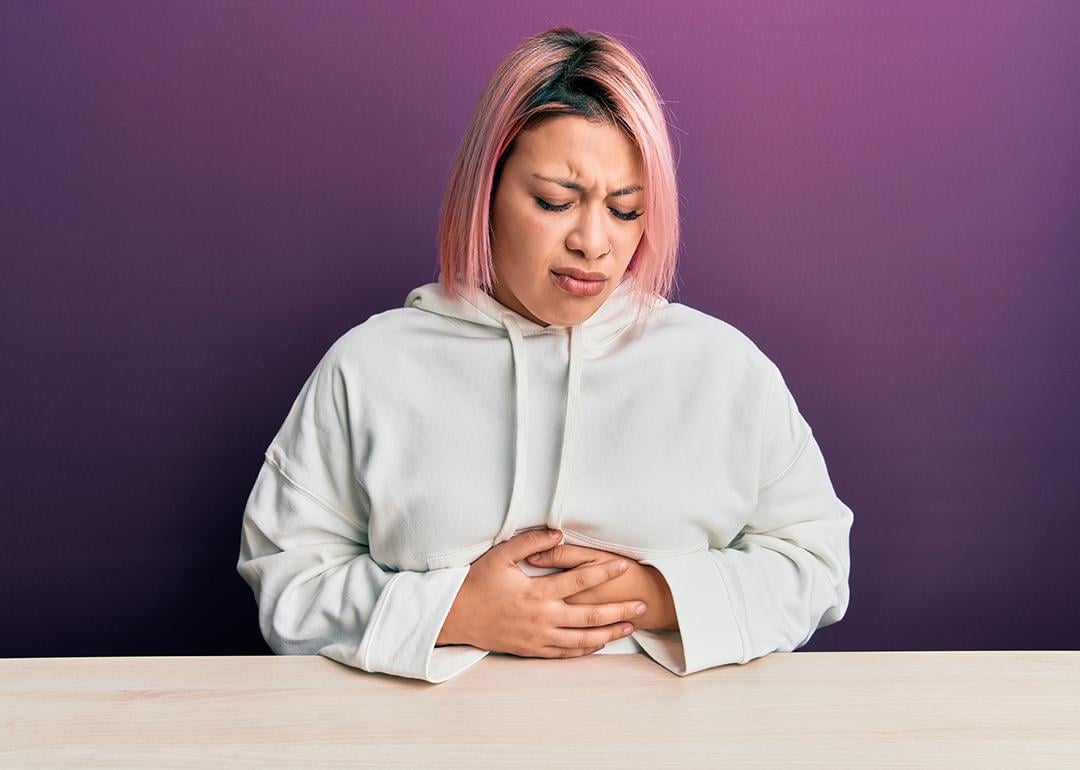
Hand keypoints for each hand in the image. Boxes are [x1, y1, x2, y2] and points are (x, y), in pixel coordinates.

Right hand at [436, 529, 649, 657]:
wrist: (456, 616)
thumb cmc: (477, 583)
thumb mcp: (500, 556)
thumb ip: (530, 542)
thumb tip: (558, 532)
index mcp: (536, 593)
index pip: (578, 581)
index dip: (603, 572)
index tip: (623, 565)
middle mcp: (542, 618)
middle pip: (589, 616)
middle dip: (618, 610)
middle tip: (641, 604)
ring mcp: (538, 637)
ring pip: (582, 639)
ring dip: (609, 633)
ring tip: (630, 626)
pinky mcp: (532, 650)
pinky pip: (565, 653)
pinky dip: (585, 649)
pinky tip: (600, 643)